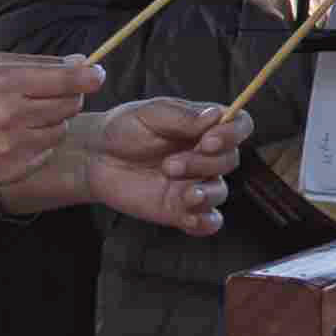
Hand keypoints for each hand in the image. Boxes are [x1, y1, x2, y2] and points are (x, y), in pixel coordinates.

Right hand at [0, 51, 101, 199]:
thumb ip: (39, 64)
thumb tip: (83, 63)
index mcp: (5, 84)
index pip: (69, 80)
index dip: (90, 76)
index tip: (96, 75)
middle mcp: (9, 117)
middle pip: (70, 105)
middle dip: (67, 97)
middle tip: (49, 95)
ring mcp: (9, 148)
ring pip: (60, 130)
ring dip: (52, 122)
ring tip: (25, 117)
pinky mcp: (8, 171)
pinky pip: (45, 154)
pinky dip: (38, 144)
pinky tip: (15, 137)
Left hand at [49, 98, 252, 234]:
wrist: (95, 158)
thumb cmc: (125, 128)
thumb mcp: (150, 113)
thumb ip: (182, 116)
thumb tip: (215, 116)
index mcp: (206, 127)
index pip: (239, 125)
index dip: (233, 133)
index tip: (209, 140)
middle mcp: (207, 155)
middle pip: (230, 160)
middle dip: (203, 164)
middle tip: (169, 165)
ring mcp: (196, 183)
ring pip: (220, 191)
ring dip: (206, 193)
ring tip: (183, 194)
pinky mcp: (181, 209)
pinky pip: (207, 221)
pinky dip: (206, 222)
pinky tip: (192, 218)